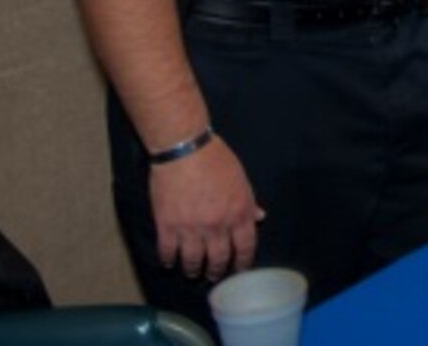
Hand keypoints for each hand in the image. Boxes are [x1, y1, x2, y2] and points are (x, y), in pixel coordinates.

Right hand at [150, 136, 263, 281]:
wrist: (185, 149)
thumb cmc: (217, 159)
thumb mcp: (241, 179)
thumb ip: (248, 202)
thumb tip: (259, 217)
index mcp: (239, 214)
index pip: (246, 247)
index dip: (243, 262)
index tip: (239, 270)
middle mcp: (218, 226)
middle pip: (219, 259)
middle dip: (217, 271)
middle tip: (213, 276)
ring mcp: (191, 229)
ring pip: (193, 260)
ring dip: (193, 270)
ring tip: (193, 273)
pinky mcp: (167, 226)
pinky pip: (168, 251)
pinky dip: (169, 260)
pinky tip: (170, 263)